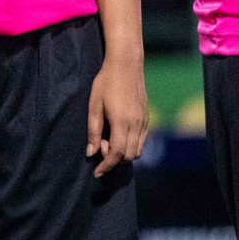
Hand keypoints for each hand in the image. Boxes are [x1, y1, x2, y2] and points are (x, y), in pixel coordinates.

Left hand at [86, 53, 147, 176]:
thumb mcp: (93, 105)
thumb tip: (90, 153)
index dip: (106, 165)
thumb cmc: (105, 83)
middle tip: (98, 144)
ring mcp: (144, 122)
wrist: (126, 66)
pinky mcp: (147, 119)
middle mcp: (136, 125)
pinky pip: (141, 141)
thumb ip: (93, 130)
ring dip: (122, 153)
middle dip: (113, 159)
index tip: (97, 173)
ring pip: (137, 151)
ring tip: (106, 138)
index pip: (116, 154)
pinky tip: (117, 135)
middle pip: (128, 156)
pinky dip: (130, 145)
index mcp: (121, 122)